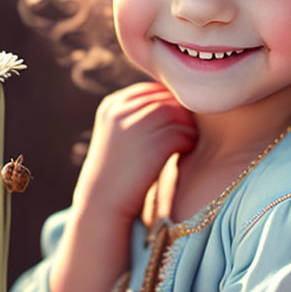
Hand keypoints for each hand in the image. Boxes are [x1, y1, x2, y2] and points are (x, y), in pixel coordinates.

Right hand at [74, 81, 197, 221]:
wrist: (102, 202)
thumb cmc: (116, 170)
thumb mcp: (118, 134)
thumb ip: (136, 114)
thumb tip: (172, 100)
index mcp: (113, 104)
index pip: (152, 89)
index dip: (170, 102)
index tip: (177, 119)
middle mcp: (122, 110)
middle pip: (167, 98)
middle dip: (182, 113)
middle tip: (189, 130)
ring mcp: (137, 125)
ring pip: (177, 113)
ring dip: (188, 126)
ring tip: (188, 140)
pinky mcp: (154, 144)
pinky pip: (182, 132)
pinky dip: (189, 140)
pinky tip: (186, 150)